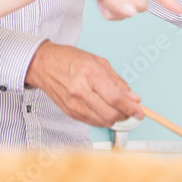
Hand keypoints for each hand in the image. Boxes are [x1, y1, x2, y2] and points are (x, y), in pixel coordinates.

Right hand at [25, 42, 142, 126]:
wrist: (42, 65)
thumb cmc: (67, 59)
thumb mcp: (97, 61)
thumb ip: (117, 81)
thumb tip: (132, 97)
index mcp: (90, 74)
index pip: (115, 98)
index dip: (131, 108)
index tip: (139, 111)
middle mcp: (80, 91)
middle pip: (110, 113)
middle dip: (125, 115)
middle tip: (130, 111)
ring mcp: (74, 103)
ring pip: (103, 121)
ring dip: (115, 119)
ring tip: (117, 110)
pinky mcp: (70, 112)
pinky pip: (92, 122)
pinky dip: (102, 120)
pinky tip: (104, 111)